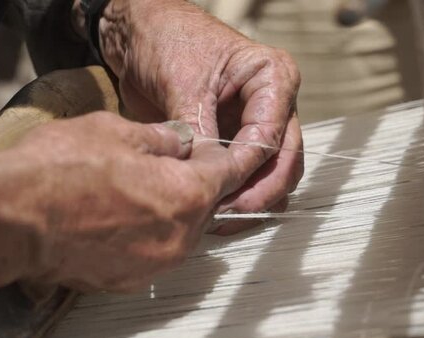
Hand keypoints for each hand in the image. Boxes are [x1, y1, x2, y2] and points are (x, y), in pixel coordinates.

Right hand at [0, 112, 244, 290]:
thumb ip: (163, 138)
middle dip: (198, 181)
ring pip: (183, 229)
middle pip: (207, 204)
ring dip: (174, 209)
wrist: (11, 222)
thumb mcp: (115, 130)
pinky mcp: (132, 280)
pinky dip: (151, 233)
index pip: (230, 174)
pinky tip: (124, 216)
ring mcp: (158, 263)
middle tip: (175, 162)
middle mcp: (183, 236)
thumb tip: (183, 141)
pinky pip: (157, 251)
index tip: (228, 149)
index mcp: (188, 194)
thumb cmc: (60, 169)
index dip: (232, 156)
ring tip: (142, 188)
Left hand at [93, 0, 303, 232]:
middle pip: (285, 161)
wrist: (138, 34)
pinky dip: (236, 195)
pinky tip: (214, 209)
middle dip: (260, 193)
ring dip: (251, 200)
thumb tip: (210, 180)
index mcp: (273, 78)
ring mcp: (258, 125)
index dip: (251, 170)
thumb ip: (202, 134)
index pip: (273, 136)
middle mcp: (275, 104)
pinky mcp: (237, 142)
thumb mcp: (183, 84)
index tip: (224, 193)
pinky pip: (248, 176)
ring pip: (273, 175)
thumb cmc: (166, 40)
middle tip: (228, 216)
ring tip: (219, 218)